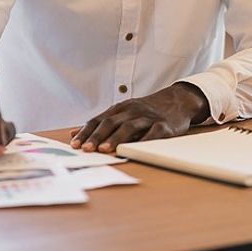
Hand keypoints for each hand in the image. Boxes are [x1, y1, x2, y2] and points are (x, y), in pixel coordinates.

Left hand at [69, 82, 210, 152]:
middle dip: (97, 136)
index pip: (98, 120)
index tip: (74, 144)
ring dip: (115, 139)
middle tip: (86, 148)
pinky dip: (142, 141)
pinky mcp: (164, 125)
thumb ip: (100, 123)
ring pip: (129, 127)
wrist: (178, 101)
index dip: (86, 131)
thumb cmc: (146, 111)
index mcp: (120, 108)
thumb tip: (73, 133)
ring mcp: (148, 117)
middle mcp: (132, 111)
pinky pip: (153, 133)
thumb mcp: (122, 113)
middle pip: (111, 122)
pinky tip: (135, 149)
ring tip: (104, 150)